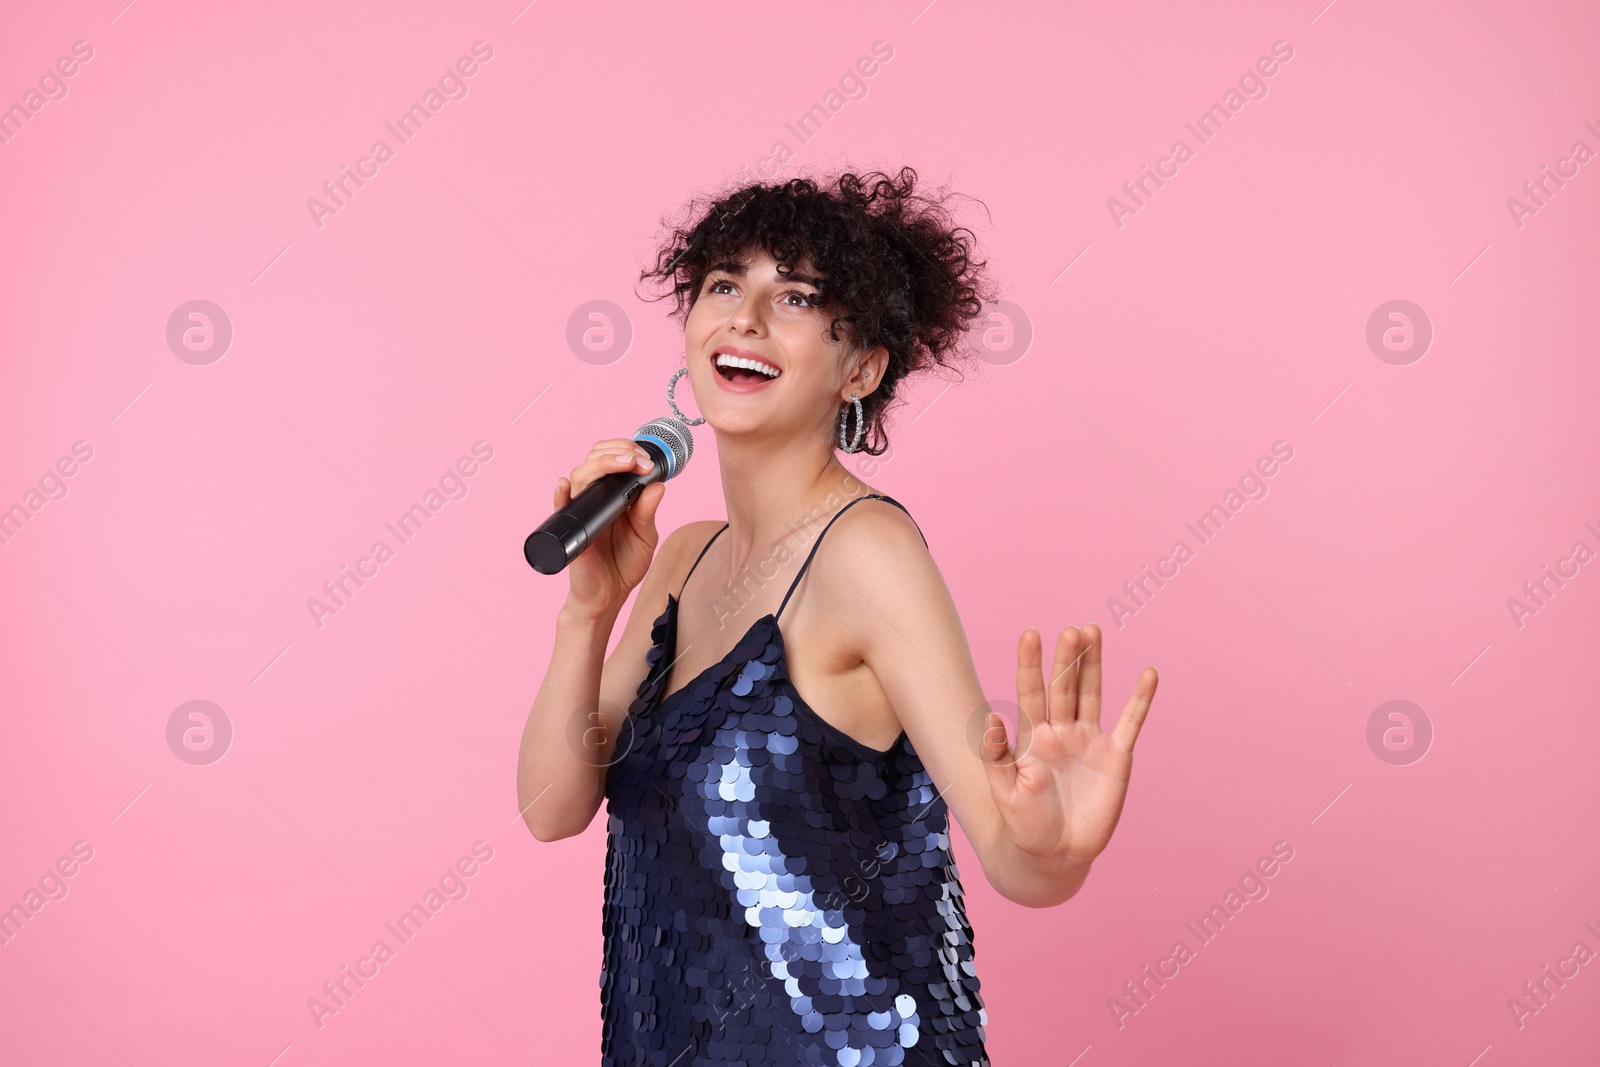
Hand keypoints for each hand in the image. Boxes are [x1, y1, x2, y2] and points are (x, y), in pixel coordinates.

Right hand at [556, 439, 666, 615]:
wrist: (609, 595)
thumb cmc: (624, 564)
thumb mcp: (645, 536)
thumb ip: (648, 512)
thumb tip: (657, 485)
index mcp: (613, 496)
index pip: (612, 459)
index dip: (627, 451)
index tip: (646, 459)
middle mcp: (594, 499)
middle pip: (594, 460)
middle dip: (618, 451)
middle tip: (638, 460)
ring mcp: (582, 512)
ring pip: (579, 476)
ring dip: (600, 464)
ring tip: (623, 464)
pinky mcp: (573, 530)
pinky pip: (561, 508)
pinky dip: (560, 495)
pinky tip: (565, 486)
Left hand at [979, 623, 1157, 864]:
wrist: (1056, 855)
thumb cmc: (1024, 824)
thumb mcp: (1004, 792)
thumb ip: (996, 757)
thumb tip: (991, 719)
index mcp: (1032, 736)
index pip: (1030, 691)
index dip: (1030, 664)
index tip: (1030, 634)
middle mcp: (1061, 730)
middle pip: (1064, 686)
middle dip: (1067, 658)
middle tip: (1073, 629)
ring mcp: (1089, 740)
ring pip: (1092, 694)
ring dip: (1093, 665)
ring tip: (1093, 631)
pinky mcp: (1116, 757)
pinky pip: (1130, 722)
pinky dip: (1140, 699)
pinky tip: (1148, 674)